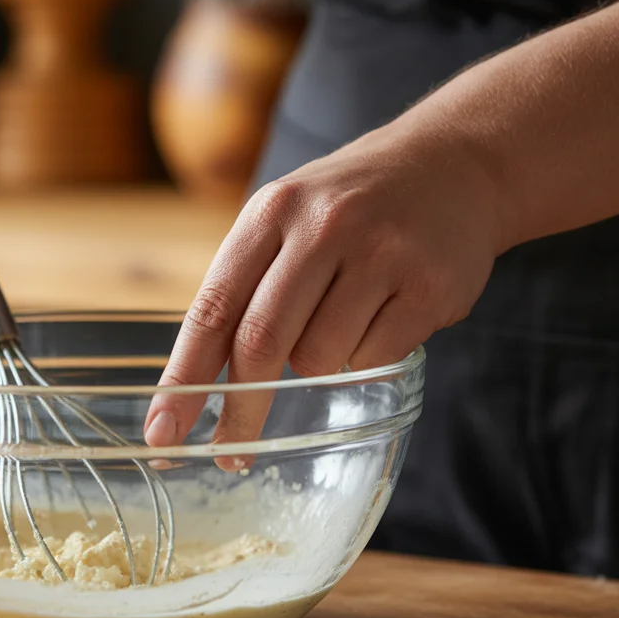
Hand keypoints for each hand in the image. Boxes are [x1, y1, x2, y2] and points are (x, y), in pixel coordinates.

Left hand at [144, 119, 506, 466]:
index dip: (183, 379)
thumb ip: (245, 284)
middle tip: (230, 452)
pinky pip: (373, 360)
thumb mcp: (286, 217)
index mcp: (271, 213)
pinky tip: (384, 316)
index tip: (163, 433)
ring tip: (343, 318)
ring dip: (317, 364)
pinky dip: (365, 358)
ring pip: (319, 358)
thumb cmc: (350, 206)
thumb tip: (196, 381)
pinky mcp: (430, 287)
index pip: (212, 310)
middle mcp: (322, 227)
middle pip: (260, 344)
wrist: (455, 164)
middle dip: (240, 409)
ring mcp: (380, 255)